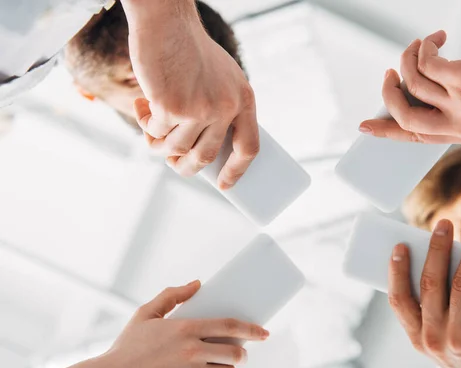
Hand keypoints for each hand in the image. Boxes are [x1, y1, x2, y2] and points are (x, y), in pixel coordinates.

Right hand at [1, 281, 268, 367]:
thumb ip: (172, 295)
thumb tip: (197, 284)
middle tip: (239, 351)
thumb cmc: (128, 345)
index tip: (265, 332)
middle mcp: (192, 351)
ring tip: (222, 363)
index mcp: (186, 328)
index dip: (252, 329)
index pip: (230, 326)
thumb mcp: (146, 314)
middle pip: (236, 353)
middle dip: (243, 353)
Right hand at [122, 0, 258, 187]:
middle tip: (173, 164)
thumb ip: (220, 111)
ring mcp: (198, 109)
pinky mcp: (170, 106)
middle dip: (186, 167)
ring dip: (159, 143)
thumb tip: (205, 154)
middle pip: (206, 156)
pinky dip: (146, 125)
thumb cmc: (191, 50)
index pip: (249, 147)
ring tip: (151, 126)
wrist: (167, 21)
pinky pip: (155, 132)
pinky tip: (143, 106)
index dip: (237, 170)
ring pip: (176, 147)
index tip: (225, 185)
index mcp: (243, 99)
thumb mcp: (220, 78)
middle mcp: (225, 107)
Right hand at [360, 28, 460, 143]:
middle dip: (389, 93)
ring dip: (409, 59)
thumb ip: (448, 108)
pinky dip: (424, 46)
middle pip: (406, 117)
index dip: (386, 131)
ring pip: (414, 84)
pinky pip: (426, 64)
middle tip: (389, 74)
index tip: (365, 127)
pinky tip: (436, 38)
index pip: (415, 138)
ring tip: (419, 46)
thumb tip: (408, 95)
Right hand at [388, 220, 460, 367]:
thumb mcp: (442, 341)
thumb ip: (437, 310)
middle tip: (444, 223)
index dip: (396, 270)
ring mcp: (460, 338)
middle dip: (436, 247)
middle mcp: (434, 338)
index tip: (400, 245)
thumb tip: (445, 262)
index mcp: (417, 338)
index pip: (398, 299)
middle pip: (430, 282)